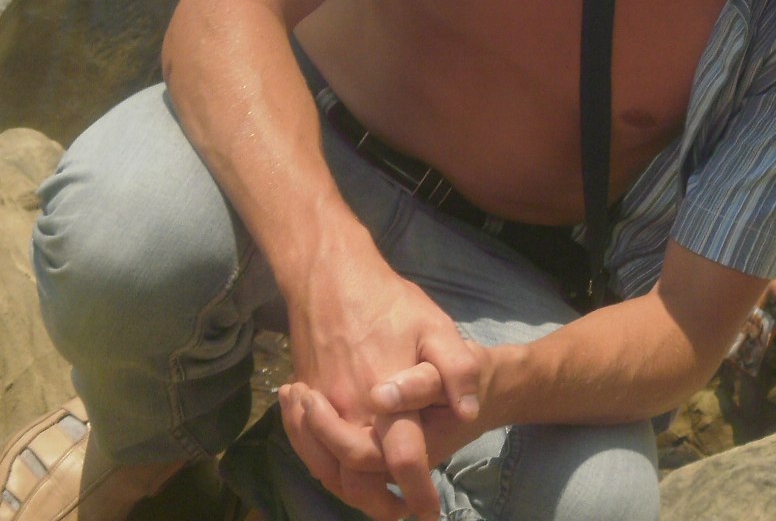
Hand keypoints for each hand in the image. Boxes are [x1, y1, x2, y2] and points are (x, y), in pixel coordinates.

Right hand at [277, 248, 482, 519]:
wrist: (329, 278)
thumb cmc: (390, 303)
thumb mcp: (436, 326)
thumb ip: (456, 369)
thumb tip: (468, 411)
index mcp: (384, 397)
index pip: (401, 457)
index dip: (416, 490)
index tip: (428, 513)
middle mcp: (347, 409)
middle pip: (358, 475)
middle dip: (380, 502)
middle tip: (405, 513)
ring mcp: (321, 406)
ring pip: (329, 467)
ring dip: (352, 491)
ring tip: (380, 504)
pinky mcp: (307, 398)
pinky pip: (309, 447)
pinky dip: (325, 466)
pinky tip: (346, 468)